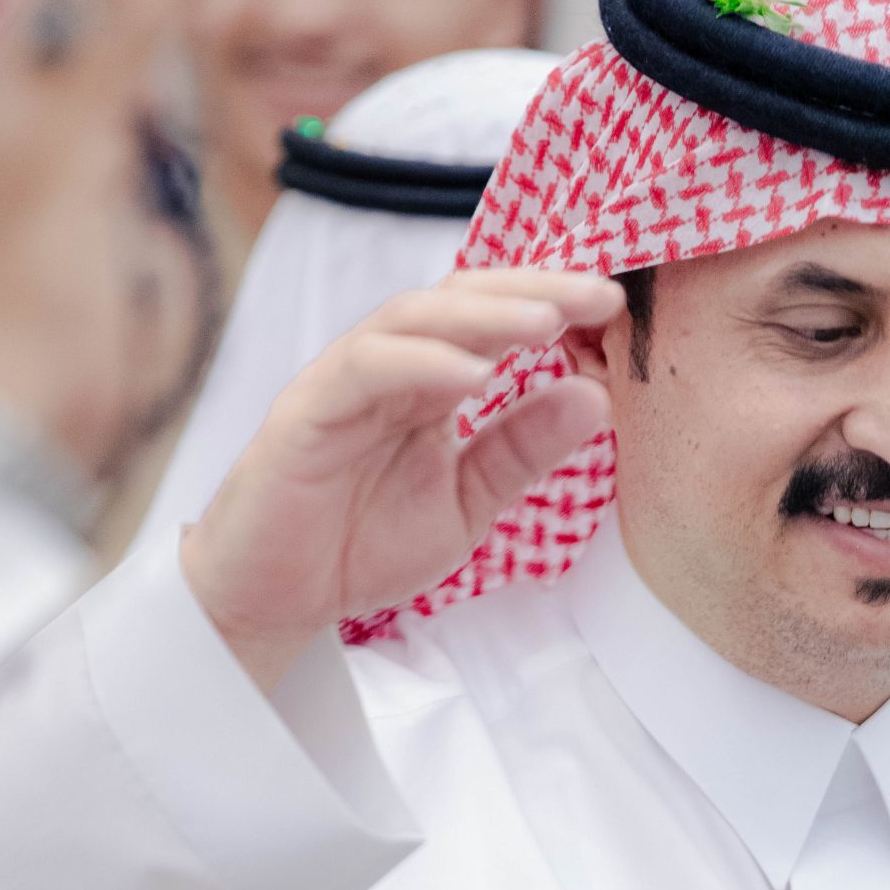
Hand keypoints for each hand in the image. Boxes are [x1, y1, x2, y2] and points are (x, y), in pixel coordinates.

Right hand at [0, 0, 228, 499]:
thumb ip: (130, 174)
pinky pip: (116, 50)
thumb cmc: (79, 357)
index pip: (72, 23)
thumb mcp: (115, 242)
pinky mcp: (49, 162)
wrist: (27, 427)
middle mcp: (6, 121)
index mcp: (24, 140)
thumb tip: (157, 132)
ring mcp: (18, 134)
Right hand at [181, 270, 617, 690]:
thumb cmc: (360, 544)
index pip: (495, 322)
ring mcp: (345, 383)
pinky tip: (473, 373)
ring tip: (547, 321)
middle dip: (533, 290)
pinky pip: (366, 369)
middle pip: (461, 300)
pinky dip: (422, 363)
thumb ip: (522, 451)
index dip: (554, 305)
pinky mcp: (306, 411)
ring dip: (484, 315)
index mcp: (430, 384)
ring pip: (413, 319)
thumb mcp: (468, 503)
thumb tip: (596, 397)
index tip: (615, 307)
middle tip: (599, 294)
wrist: (274, 599)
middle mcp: (390, 369)